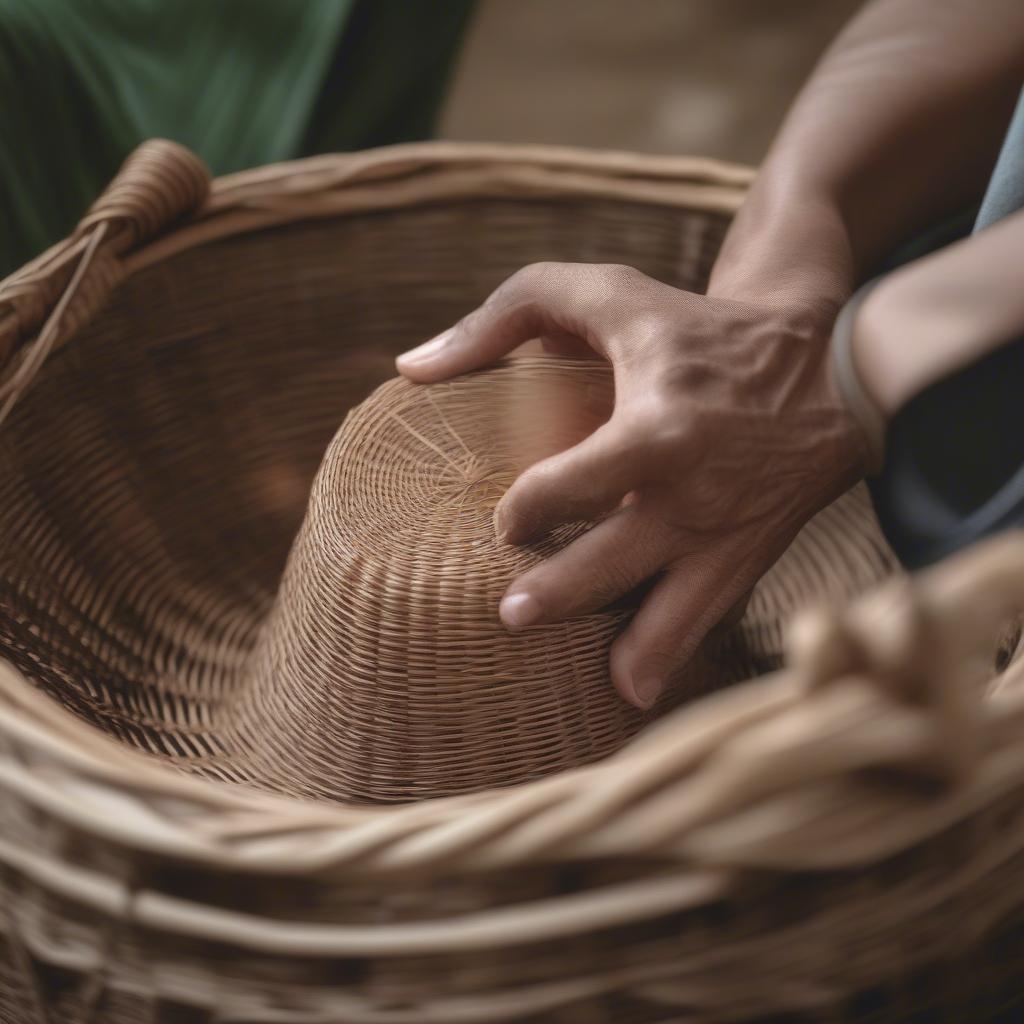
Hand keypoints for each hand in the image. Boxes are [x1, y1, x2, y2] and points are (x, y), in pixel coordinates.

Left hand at [397, 262, 866, 708]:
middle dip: (555, 597)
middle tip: (510, 615)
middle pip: (609, 565)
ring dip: (625, 654)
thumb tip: (412, 369)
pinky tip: (633, 690)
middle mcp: (692, 496)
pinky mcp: (748, 559)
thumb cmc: (701, 329)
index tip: (506, 520)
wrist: (829, 370)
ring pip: (668, 617)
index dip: (522, 511)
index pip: (568, 487)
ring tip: (587, 680)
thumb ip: (509, 313)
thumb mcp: (612, 293)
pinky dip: (669, 659)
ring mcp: (723, 537)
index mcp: (656, 429)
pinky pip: (705, 622)